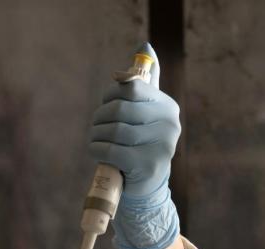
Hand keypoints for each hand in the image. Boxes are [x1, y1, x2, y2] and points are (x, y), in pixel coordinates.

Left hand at [87, 42, 181, 248]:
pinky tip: (96, 151)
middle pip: (121, 108)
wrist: (145, 186)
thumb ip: (143, 82)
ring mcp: (161, 145)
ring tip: (95, 139)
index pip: (133, 87)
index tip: (105, 104)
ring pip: (114, 130)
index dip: (111, 93)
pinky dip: (96, 149)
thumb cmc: (139, 144)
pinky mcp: (147, 165)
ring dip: (95, 134)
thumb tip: (145, 46)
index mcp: (167, 106)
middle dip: (100, 116)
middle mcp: (169, 123)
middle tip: (95, 126)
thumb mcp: (144, 113)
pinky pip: (111, 150)